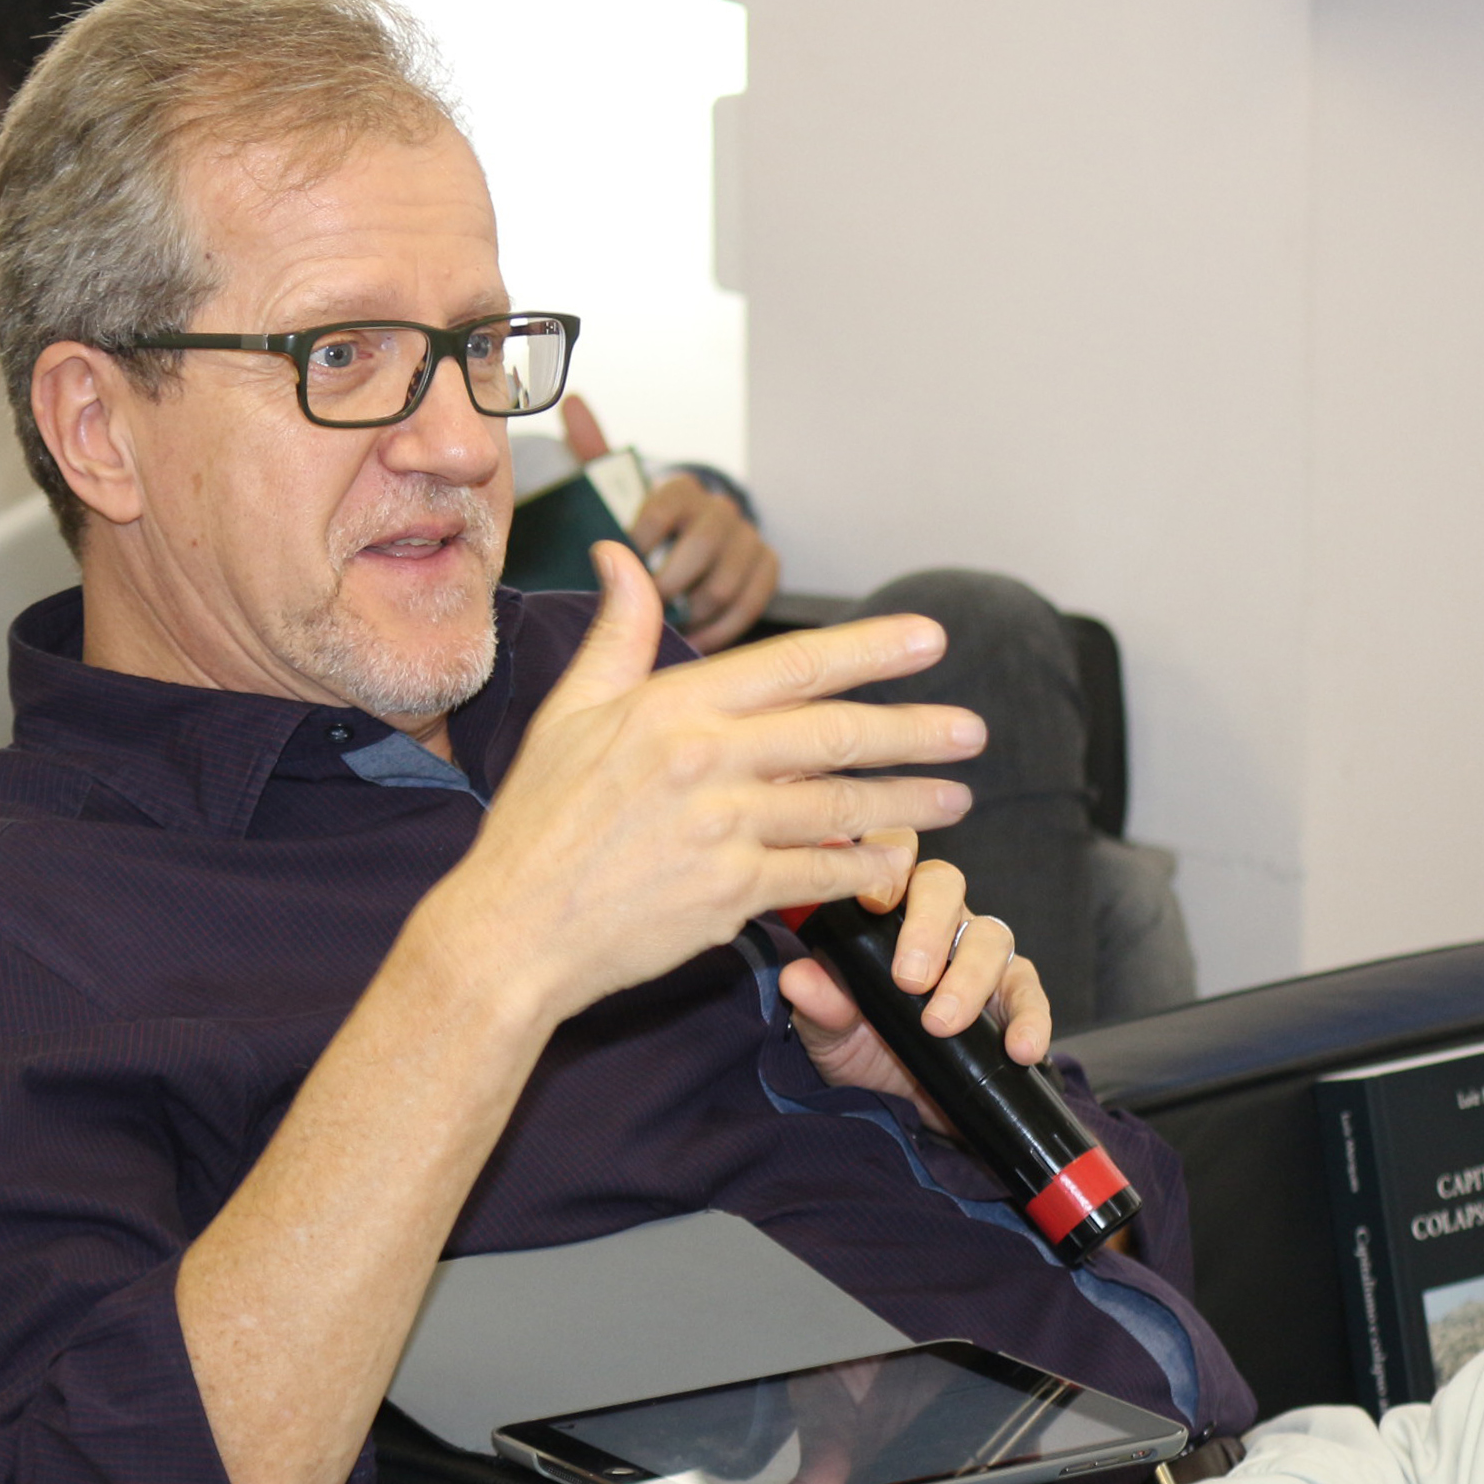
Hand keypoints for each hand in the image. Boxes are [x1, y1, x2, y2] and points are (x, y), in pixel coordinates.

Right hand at [421, 542, 985, 1033]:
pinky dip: (863, 870)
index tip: (931, 640)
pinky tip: (895, 865)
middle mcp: (704, 761)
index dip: (872, 650)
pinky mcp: (729, 894)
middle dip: (916, 730)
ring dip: (909, 803)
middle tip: (973, 731)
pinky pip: (819, 874)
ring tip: (957, 800)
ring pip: (842, 807)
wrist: (511, 930)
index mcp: (672, 707)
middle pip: (837, 734)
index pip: (795, 665)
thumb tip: (621, 553)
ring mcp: (721, 830)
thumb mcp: (569, 712)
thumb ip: (616, 633)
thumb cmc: (537, 822)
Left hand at [562, 395, 780, 651]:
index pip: (668, 502)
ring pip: (727, 583)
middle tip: (642, 606)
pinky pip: (751, 605)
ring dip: (692, 612)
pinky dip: (720, 629)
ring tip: (664, 630)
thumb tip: (572, 402)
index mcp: (682, 489)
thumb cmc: (643, 523)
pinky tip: (694, 639)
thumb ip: (594, 453)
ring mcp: (747, 540)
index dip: (644, 534)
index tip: (623, 559)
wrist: (690, 540)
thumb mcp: (615, 488)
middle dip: (668, 583)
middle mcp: (720, 510)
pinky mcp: (767, 569)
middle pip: (703, 547)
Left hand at [778, 834, 1052, 1133]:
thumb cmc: (861, 1045)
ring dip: (968, 979)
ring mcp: (979, 953)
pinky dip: (1030, 1019)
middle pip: (944, 884)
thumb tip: (799, 977)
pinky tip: (1020, 1046)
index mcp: (886, 908)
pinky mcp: (1014, 996)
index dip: (886, 866)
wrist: (904, 1104)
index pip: (889, 855)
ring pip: (991, 935)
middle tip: (909, 979)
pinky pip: (1029, 994)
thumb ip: (819, 1005)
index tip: (873, 904)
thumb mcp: (829, 1032)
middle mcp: (936, 919)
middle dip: (928, 926)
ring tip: (942, 1024)